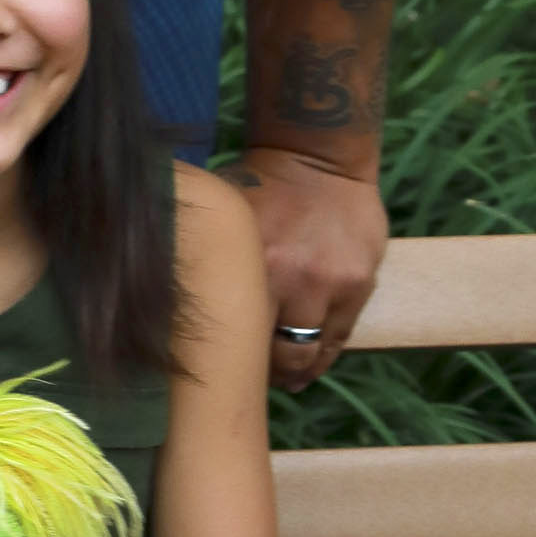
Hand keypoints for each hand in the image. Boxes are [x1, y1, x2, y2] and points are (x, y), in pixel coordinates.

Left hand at [230, 148, 386, 391]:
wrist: (320, 157)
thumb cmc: (259, 188)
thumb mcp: (225, 219)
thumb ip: (212, 263)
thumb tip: (175, 304)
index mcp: (253, 264)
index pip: (239, 337)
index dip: (231, 365)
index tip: (221, 373)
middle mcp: (294, 279)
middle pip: (280, 355)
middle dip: (266, 375)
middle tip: (254, 380)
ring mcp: (333, 285)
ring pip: (312, 354)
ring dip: (298, 373)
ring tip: (285, 379)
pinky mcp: (360, 284)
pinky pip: (340, 338)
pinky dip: (323, 355)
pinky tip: (310, 364)